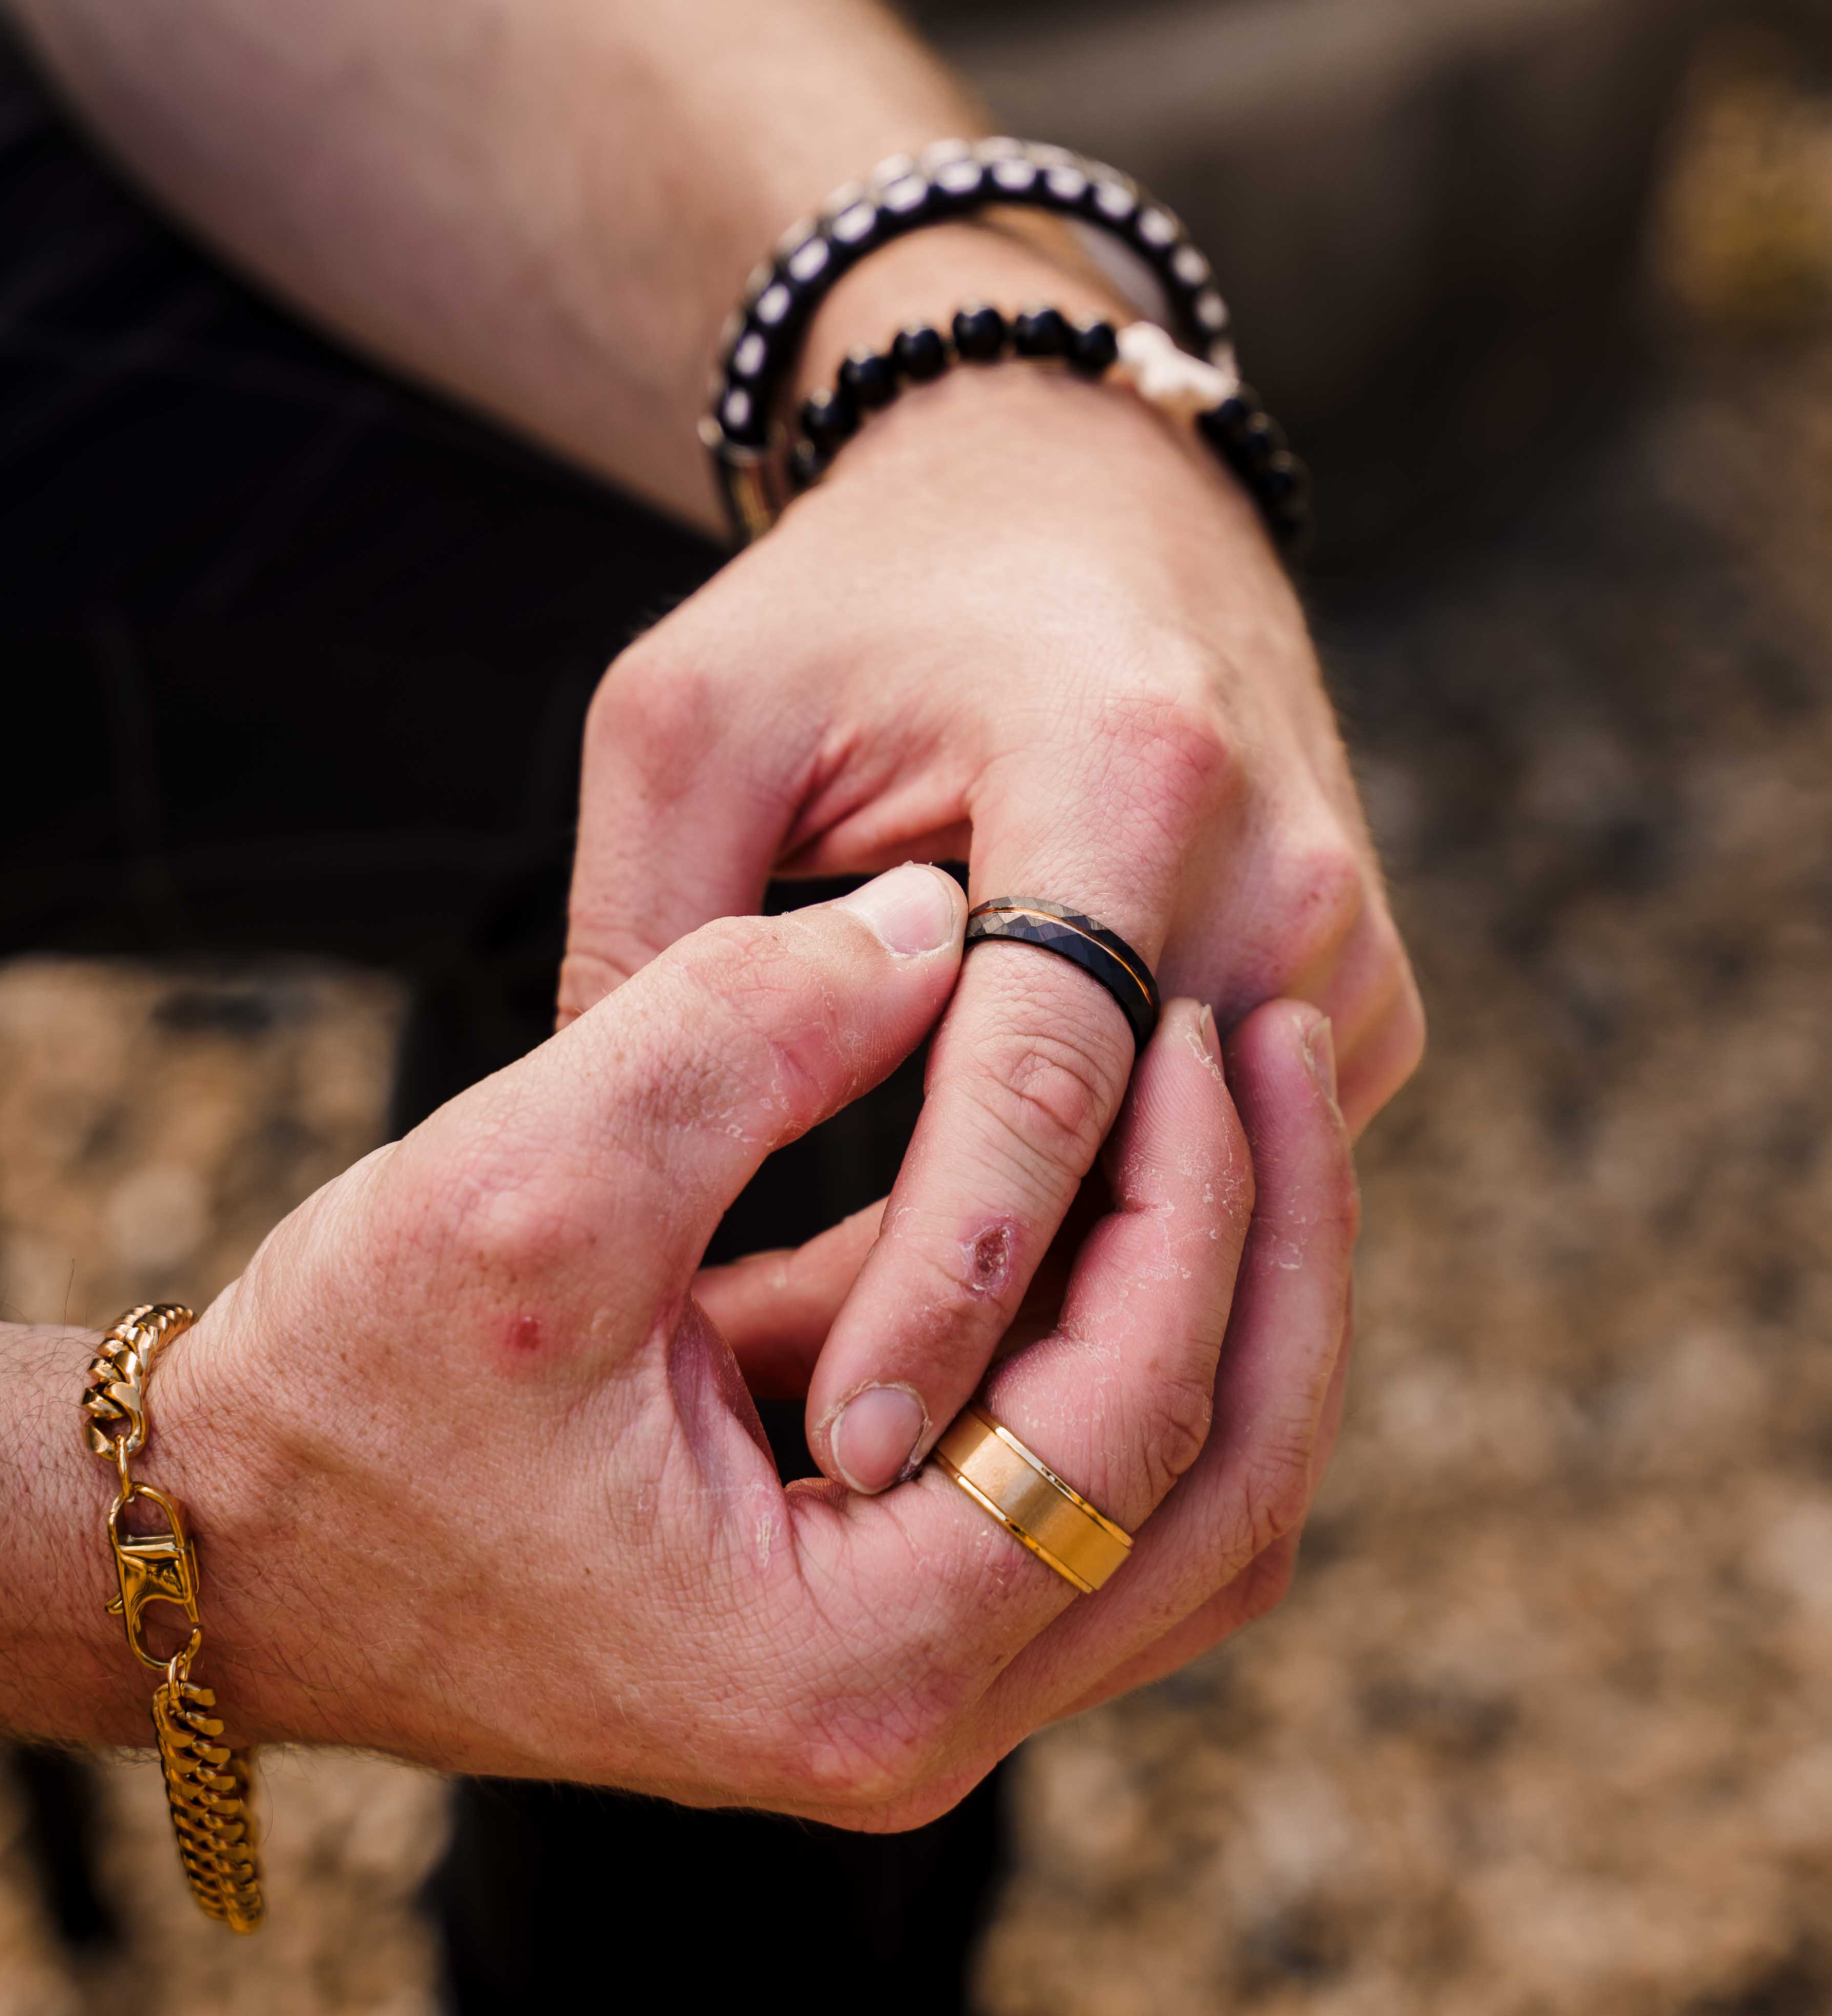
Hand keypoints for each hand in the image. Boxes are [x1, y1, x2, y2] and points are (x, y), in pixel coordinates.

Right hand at [150, 866, 1355, 1821]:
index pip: (1129, 1424)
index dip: (1195, 1208)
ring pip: (1177, 1502)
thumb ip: (736, 1034)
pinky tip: (1107, 1178)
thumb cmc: (347, 1395)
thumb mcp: (522, 1188)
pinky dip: (1122, 1336)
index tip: (1203, 1028)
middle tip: (1276, 1057)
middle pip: (1218, 1490)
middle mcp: (913, 1716)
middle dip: (1275, 1260)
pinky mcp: (881, 1606)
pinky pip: (1082, 1486)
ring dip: (1223, 1303)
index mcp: (848, 1661)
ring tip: (1234, 1108)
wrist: (242, 1536)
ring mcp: (910, 1678)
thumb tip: (933, 916)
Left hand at [559, 230, 1419, 1494]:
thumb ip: (667, 956)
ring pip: (1185, 1207)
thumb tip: (675, 1194)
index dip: (939, 1285)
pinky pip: (1221, 1177)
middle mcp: (1275, 868)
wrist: (1067, 501)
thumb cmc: (847, 610)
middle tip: (838, 1514)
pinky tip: (989, 1311)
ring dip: (1047, 1322)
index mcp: (1122, 773)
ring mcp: (1338, 946)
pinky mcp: (1348, 996)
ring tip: (889, 1444)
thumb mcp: (687, 732)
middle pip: (1133, 1180)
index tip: (848, 1454)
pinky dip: (1107, 1253)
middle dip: (997, 1357)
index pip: (1039, 1084)